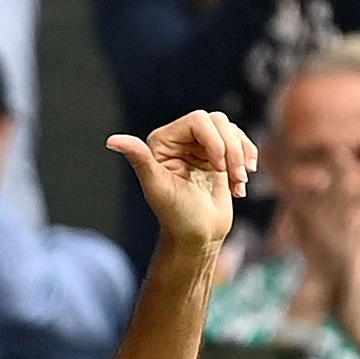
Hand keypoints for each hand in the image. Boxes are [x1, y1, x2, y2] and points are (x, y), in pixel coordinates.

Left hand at [103, 110, 257, 257]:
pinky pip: (239, 142)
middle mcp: (180, 140)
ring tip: (239, 182)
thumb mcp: (158, 187)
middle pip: (218, 122)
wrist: (198, 238)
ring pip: (231, 130)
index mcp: (163, 142)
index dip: (214, 139)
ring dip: (240, 155)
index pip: (199, 120)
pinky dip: (247, 160)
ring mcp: (201, 148)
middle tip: (235, 177)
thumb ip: (140, 159)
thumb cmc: (176, 217)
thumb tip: (112, 141)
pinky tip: (240, 186)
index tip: (218, 166)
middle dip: (231, 149)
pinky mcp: (218, 158)